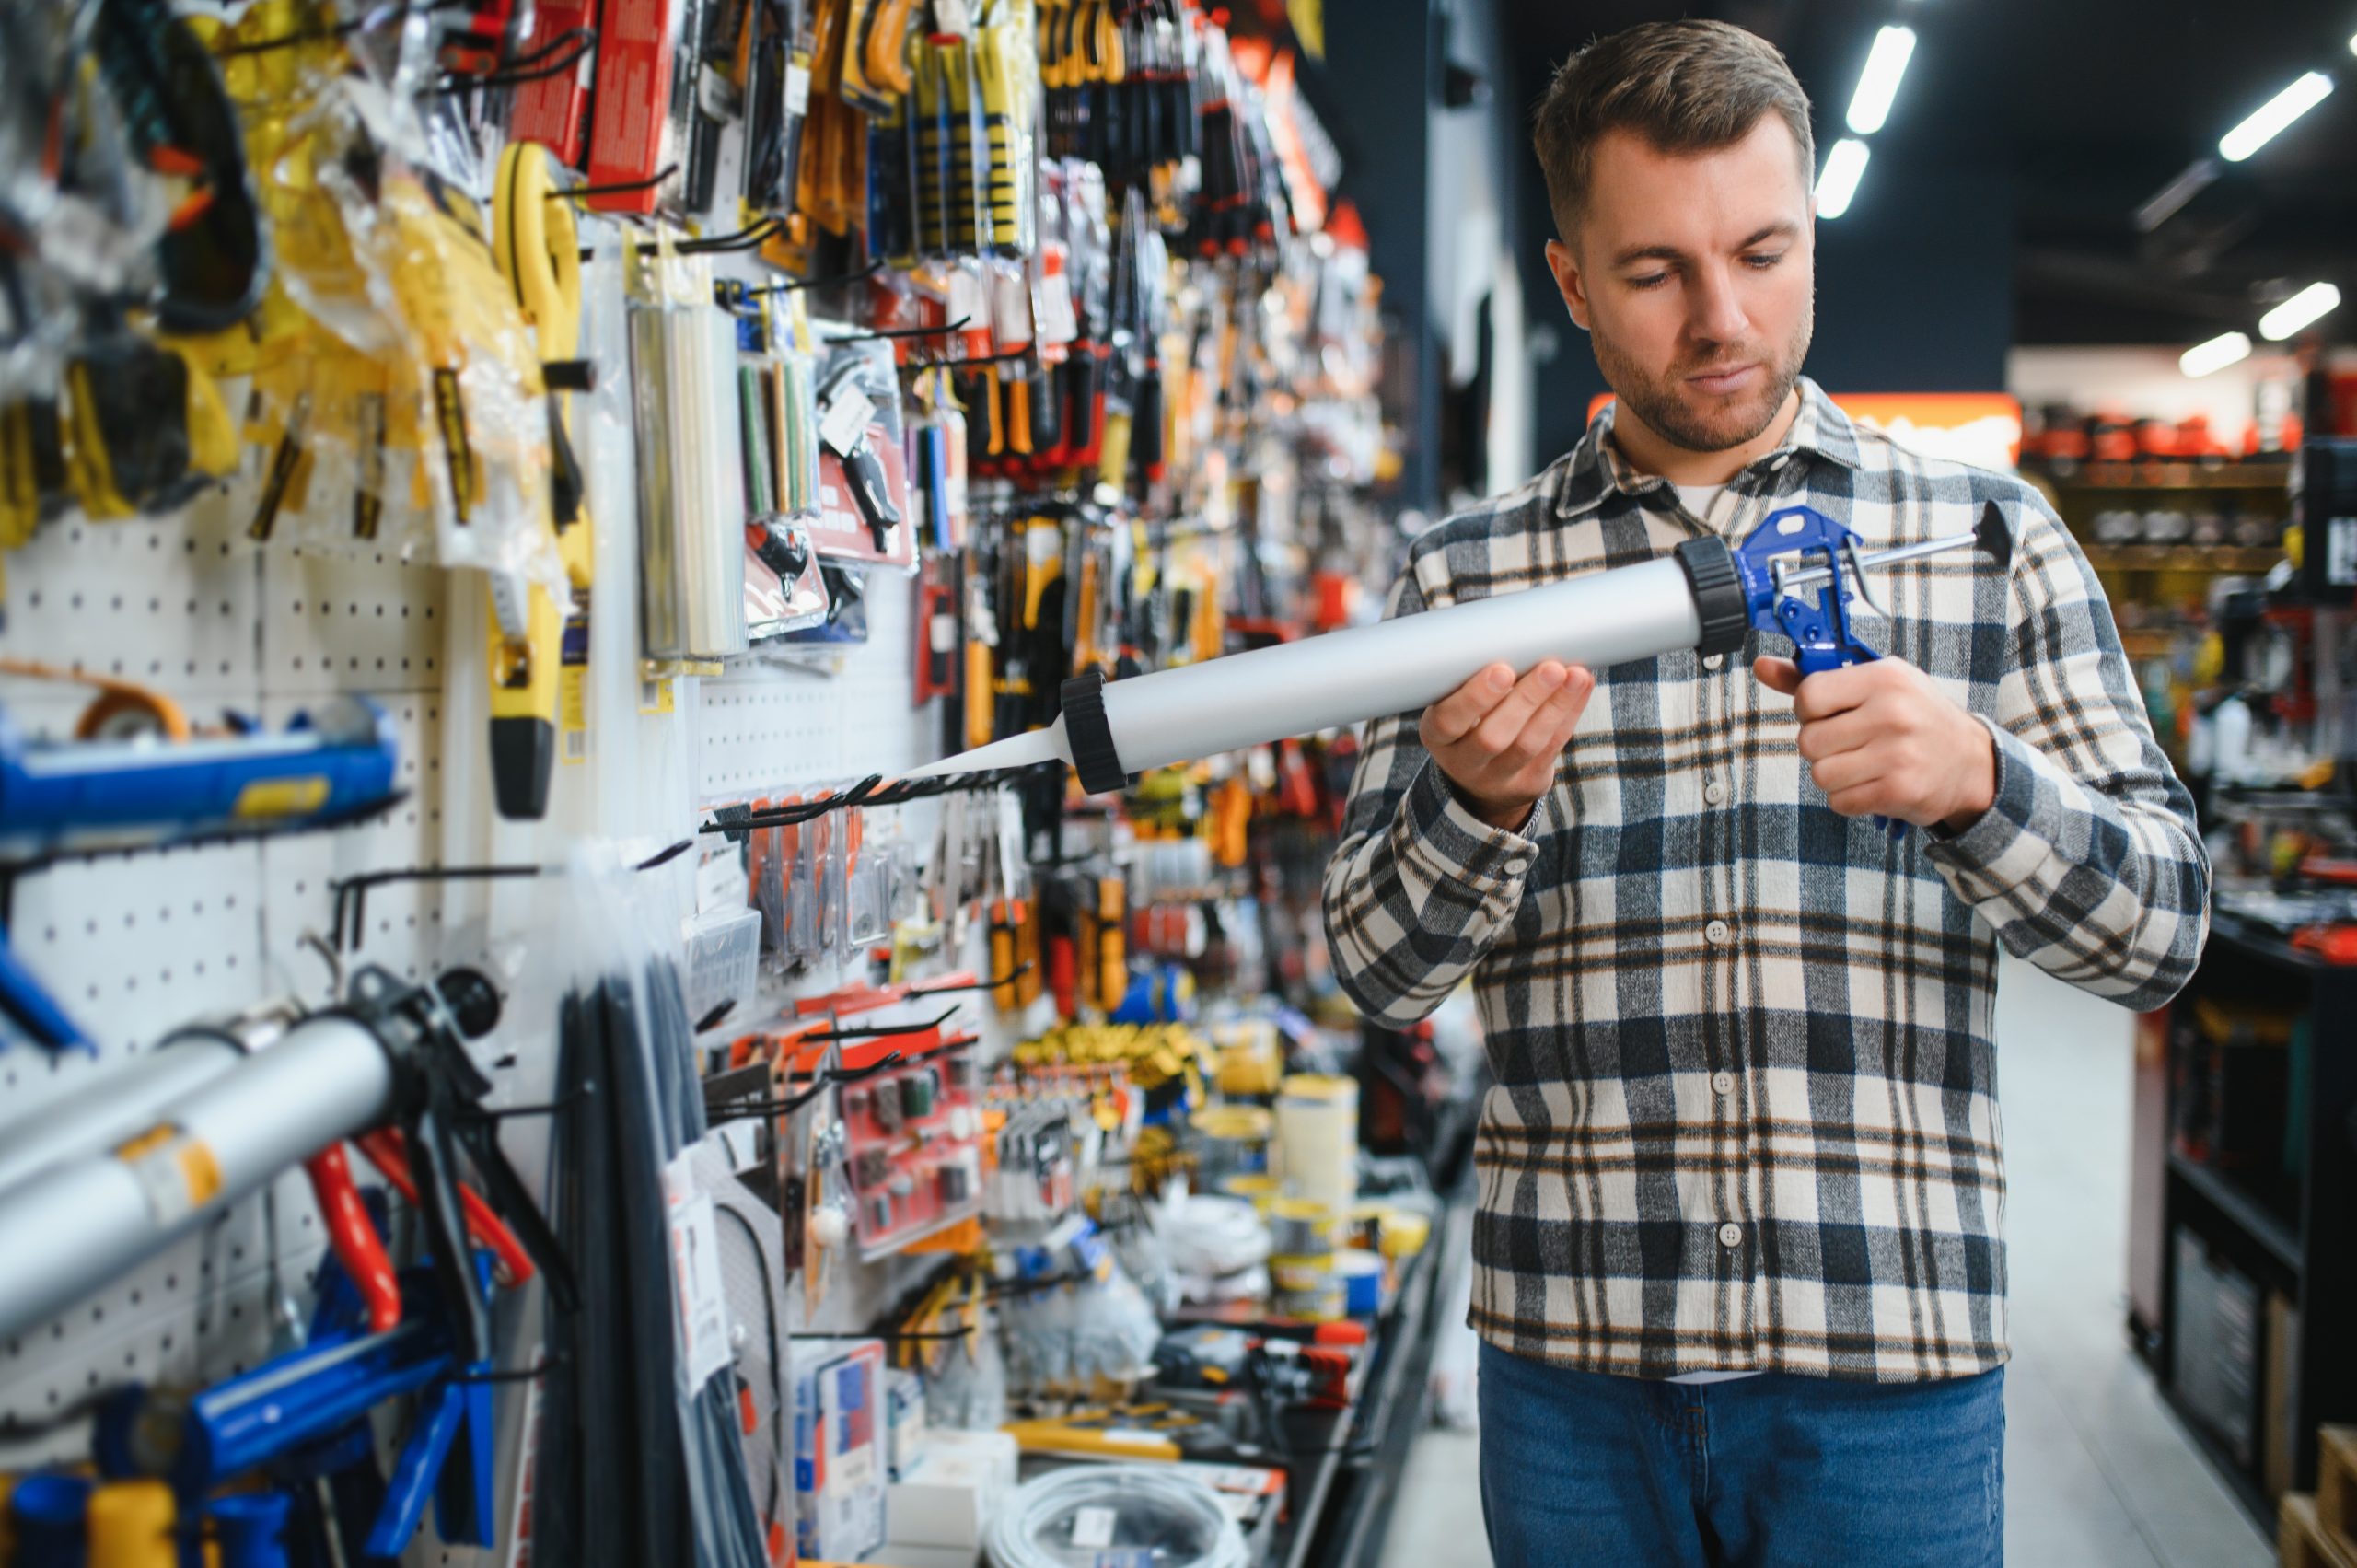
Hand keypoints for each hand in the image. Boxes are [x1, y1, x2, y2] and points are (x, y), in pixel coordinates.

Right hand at [1419, 660, 1596, 829]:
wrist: (1481, 777)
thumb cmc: (1469, 720)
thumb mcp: (1456, 703)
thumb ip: (1474, 676)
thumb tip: (1519, 632)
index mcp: (1437, 735)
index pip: (1449, 721)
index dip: (1475, 698)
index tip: (1502, 670)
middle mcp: (1463, 762)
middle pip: (1493, 737)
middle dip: (1526, 699)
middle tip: (1551, 668)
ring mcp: (1497, 778)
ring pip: (1529, 744)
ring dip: (1556, 706)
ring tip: (1576, 675)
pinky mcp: (1528, 783)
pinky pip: (1552, 747)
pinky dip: (1569, 714)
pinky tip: (1580, 687)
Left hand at [1754, 656, 1994, 830]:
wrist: (1970, 762)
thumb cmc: (1915, 718)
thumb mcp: (1873, 684)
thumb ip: (1814, 679)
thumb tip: (1761, 666)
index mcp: (1884, 678)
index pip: (1809, 695)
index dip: (1808, 711)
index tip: (1827, 714)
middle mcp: (1892, 713)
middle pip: (1809, 741)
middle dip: (1821, 747)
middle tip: (1851, 743)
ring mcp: (1898, 754)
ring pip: (1821, 774)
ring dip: (1834, 775)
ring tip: (1863, 764)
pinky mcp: (1899, 791)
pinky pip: (1840, 801)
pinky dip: (1849, 798)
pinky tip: (1873, 783)